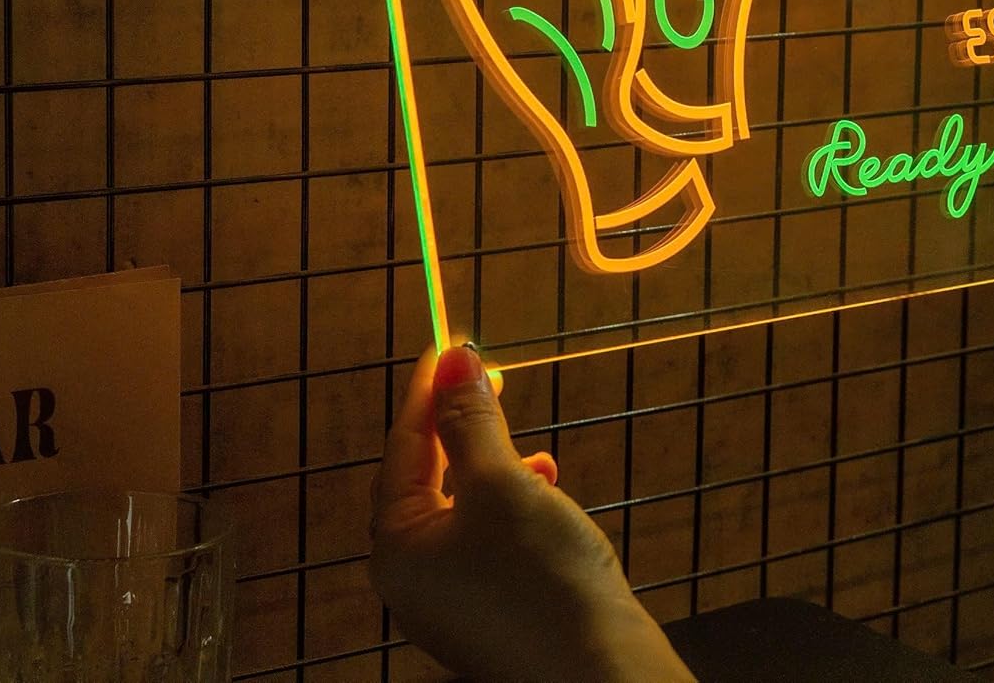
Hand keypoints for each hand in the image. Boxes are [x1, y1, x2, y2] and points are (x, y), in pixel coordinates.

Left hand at [370, 344, 695, 682]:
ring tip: (521, 433)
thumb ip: (471, 420)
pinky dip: (511, 500)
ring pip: (461, 505)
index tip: (454, 343)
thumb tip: (453, 359)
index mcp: (397, 547)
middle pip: (426, 477)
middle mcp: (413, 576)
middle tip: (487, 374)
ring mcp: (452, 598)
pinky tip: (544, 484)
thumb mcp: (501, 482)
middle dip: (458, 425)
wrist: (596, 670)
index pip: (404, 447)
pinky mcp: (492, 607)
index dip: (431, 390)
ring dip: (489, 460)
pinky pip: (488, 535)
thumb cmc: (539, 577)